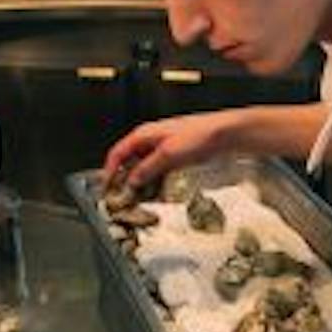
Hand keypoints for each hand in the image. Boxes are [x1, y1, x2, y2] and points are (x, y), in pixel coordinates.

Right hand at [103, 111, 236, 189]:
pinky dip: (156, 181)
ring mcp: (163, 148)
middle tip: (125, 197)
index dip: (109, 170)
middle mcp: (151, 140)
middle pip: (130, 161)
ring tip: (141, 198)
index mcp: (144, 134)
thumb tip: (132, 181)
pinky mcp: (175, 155)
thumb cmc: (198, 134)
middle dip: (126, 179)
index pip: (118, 152)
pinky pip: (159, 171)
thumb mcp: (168, 154)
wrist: (224, 134)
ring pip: (145, 168)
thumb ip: (147, 168)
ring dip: (142, 183)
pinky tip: (158, 193)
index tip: (108, 187)